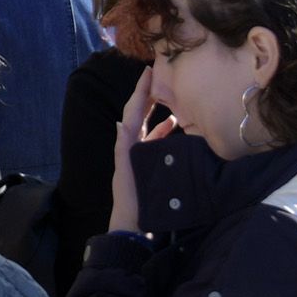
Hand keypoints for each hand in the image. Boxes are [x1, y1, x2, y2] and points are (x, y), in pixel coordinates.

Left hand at [108, 68, 175, 234]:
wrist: (134, 225)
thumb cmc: (129, 198)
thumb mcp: (124, 172)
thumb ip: (122, 147)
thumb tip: (119, 121)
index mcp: (126, 144)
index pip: (133, 111)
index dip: (140, 91)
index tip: (148, 71)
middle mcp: (133, 146)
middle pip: (141, 115)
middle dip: (149, 96)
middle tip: (161, 78)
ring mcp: (142, 155)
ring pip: (151, 128)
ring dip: (159, 113)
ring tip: (173, 99)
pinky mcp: (150, 165)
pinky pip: (158, 143)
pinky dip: (165, 133)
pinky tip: (177, 127)